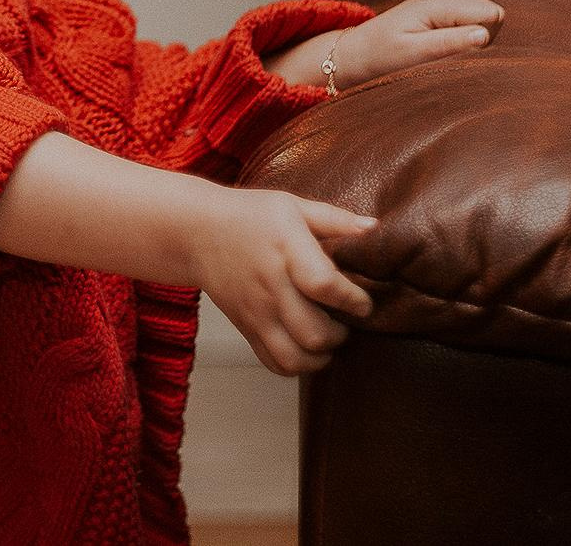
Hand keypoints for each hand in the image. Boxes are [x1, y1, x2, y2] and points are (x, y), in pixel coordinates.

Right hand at [193, 187, 375, 376]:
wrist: (196, 232)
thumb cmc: (249, 215)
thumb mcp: (292, 205)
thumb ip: (334, 219)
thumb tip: (374, 228)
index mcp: (286, 250)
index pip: (324, 286)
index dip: (353, 300)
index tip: (363, 302)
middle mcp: (271, 286)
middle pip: (314, 332)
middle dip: (341, 334)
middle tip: (346, 322)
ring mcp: (256, 312)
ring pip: (294, 358)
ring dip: (320, 357)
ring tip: (327, 339)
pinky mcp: (245, 327)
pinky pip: (273, 363)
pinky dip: (295, 365)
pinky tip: (304, 347)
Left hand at [329, 0, 502, 89]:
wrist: (357, 51)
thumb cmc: (383, 55)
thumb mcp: (414, 53)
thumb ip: (450, 43)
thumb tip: (485, 35)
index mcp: (440, 4)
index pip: (493, 16)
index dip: (484, 40)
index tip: (460, 56)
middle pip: (494, 16)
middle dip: (482, 39)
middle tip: (447, 56)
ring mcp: (445, 2)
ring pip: (486, 20)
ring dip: (474, 40)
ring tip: (442, 53)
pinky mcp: (444, 12)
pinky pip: (473, 23)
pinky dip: (466, 38)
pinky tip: (442, 48)